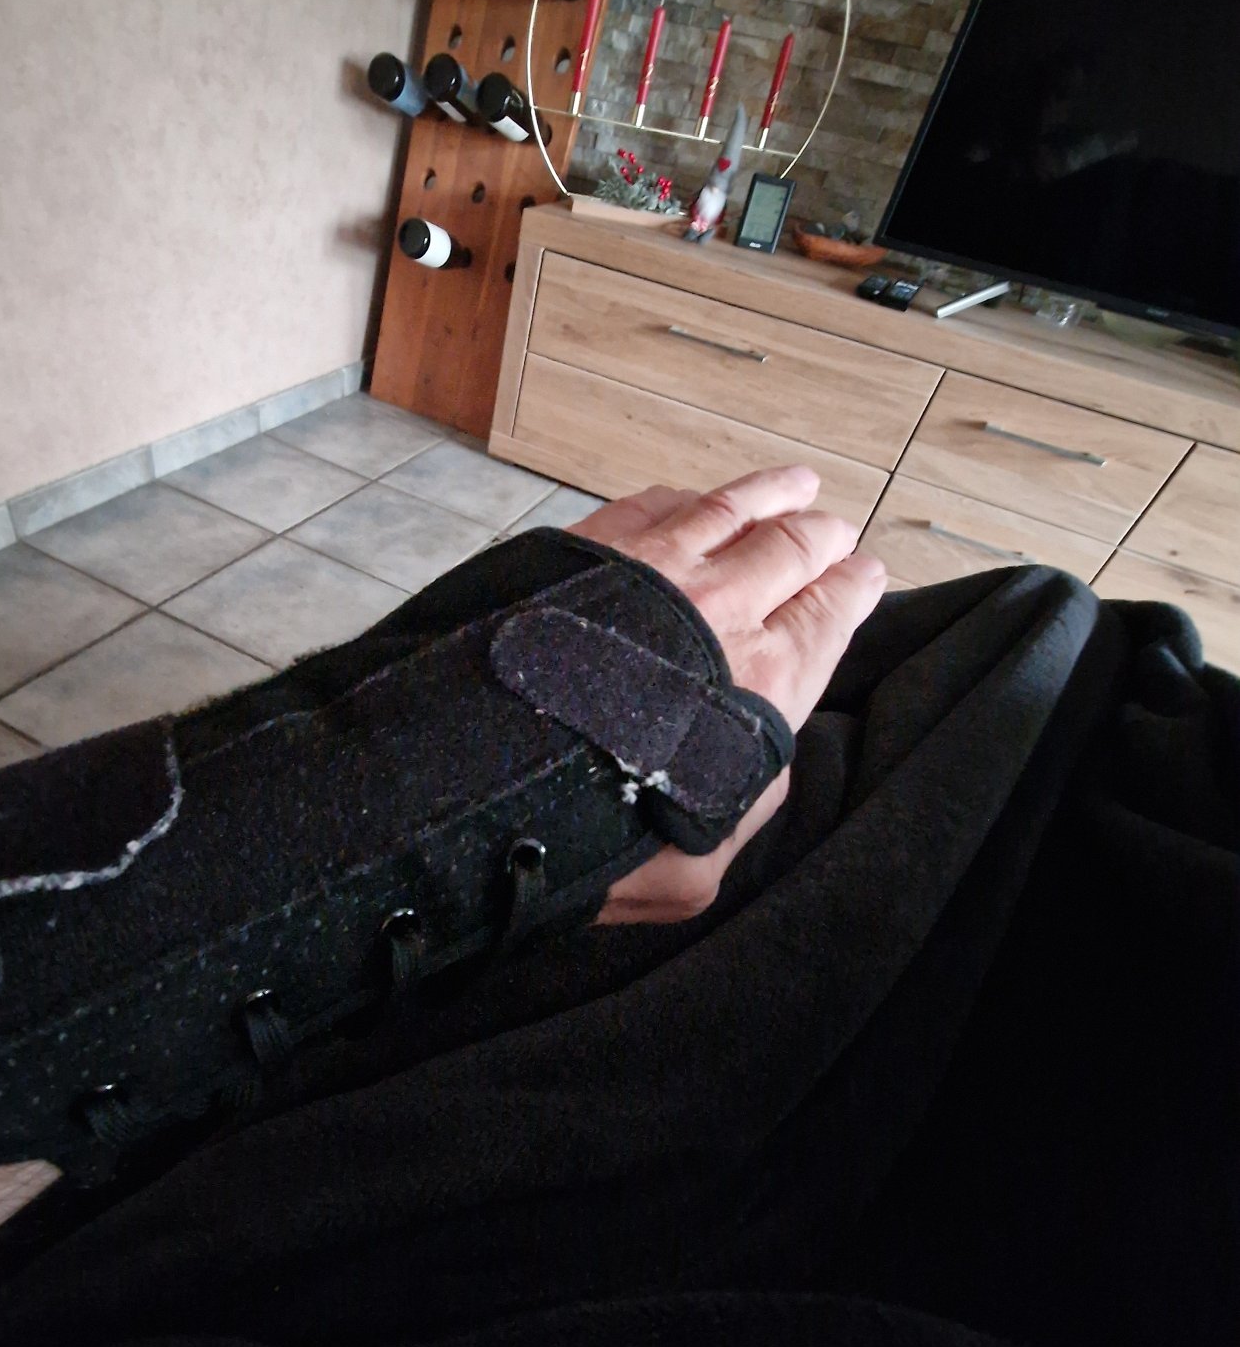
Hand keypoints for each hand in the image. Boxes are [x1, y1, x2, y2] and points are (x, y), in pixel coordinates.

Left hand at [569, 465, 886, 923]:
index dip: (854, 589)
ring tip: (797, 484)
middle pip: (792, 547)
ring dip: (771, 493)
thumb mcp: (701, 862)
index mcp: (765, 677)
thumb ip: (747, 803)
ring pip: (730, 508)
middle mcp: (719, 606)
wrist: (482, 774)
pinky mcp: (588, 546)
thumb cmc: (594, 829)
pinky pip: (657, 501)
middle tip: (835, 530)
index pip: (830, 613)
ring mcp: (652, 564)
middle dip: (823, 535)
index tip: (864, 575)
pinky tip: (694, 497)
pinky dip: (690, 496)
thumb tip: (754, 756)